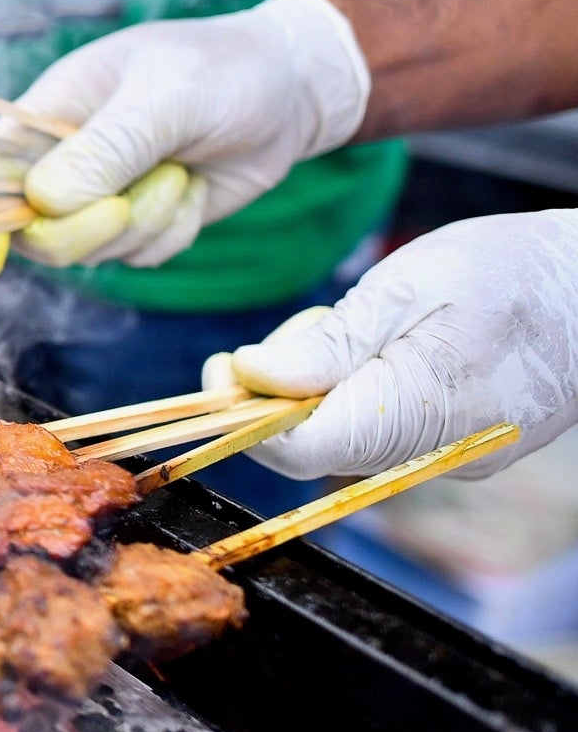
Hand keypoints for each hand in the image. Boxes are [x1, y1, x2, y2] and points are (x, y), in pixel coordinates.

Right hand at [6, 0, 368, 272]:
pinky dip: (171, 232)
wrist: (293, 91)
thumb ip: (107, 147)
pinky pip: (138, 256)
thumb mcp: (168, 96)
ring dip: (143, 224)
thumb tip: (43, 202)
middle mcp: (66, 157)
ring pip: (91, 250)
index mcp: (50, 110)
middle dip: (85, 229)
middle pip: (36, 228)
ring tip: (180, 171)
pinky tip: (192, 189)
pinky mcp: (141, 223)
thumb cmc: (224, 70)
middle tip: (128, 204)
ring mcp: (102, 195)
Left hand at [206, 211, 577, 479]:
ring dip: (325, 388)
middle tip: (302, 328)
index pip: (297, 451)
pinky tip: (391, 348)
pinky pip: (385, 432)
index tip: (222, 369)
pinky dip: (364, 393)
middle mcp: (432, 454)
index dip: (244, 417)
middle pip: (315, 447)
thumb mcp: (408, 285)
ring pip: (347, 438)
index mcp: (414, 411)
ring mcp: (451, 459)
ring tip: (362, 325)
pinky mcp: (462, 451)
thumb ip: (330, 341)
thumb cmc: (510, 272)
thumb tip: (252, 377)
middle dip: (282, 394)